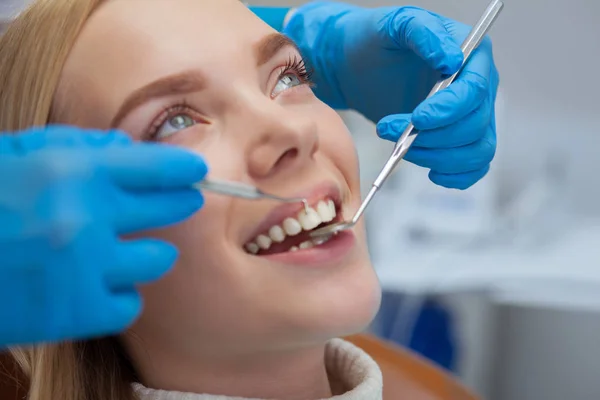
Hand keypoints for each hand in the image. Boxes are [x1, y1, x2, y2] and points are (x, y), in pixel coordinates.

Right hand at [0, 126, 207, 345]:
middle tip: (182, 202)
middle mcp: (87, 218)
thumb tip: (132, 148)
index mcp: (75, 172)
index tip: (196, 173)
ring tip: (129, 248)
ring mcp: (86, 269)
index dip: (184, 169)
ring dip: (149, 251)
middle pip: (170, 209)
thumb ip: (82, 148)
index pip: (158, 167)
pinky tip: (101, 284)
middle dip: (180, 202)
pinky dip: (120, 294)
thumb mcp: (22, 154)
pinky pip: (130, 303)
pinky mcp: (77, 313)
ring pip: (159, 259)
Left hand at [285, 2, 498, 188]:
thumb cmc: (376, 39)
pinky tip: (431, 171)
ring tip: (399, 147)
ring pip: (476, 151)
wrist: (357, 65)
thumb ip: (423, 34)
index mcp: (472, 55)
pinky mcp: (456, 139)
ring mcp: (469, 116)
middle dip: (433, 136)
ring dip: (437, 157)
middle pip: (475, 125)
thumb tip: (452, 60)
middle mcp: (479, 87)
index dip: (448, 110)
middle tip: (390, 130)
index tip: (417, 119)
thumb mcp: (395, 25)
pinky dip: (455, 175)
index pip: (475, 91)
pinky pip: (472, 166)